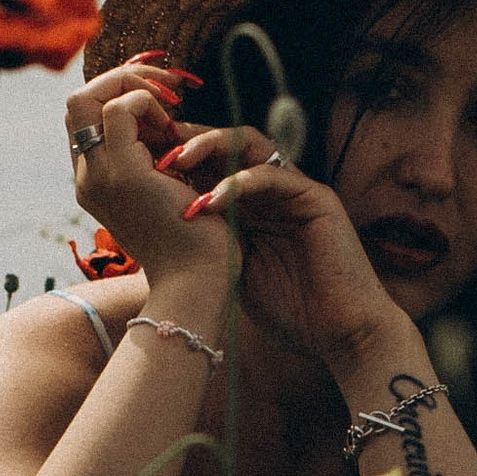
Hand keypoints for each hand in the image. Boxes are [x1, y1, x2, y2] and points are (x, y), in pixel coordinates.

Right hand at [60, 56, 237, 292]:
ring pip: (87, 98)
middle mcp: (87, 178)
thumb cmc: (194, 239)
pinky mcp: (123, 175)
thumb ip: (155, 156)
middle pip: (77, 101)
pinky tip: (172, 124)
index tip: (163, 99)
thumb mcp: (168, 187)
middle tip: (168, 89)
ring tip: (171, 105)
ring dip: (134, 85)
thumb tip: (164, 120)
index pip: (86, 117)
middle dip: (122, 78)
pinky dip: (147, 101)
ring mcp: (98, 177)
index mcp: (95, 181)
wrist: (198, 280)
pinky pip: (120, 110)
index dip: (119, 91)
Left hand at [156, 129, 410, 376]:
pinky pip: (275, 177)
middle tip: (153, 148)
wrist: (339, 334)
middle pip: (226, 144)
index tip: (137, 161)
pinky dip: (240, 184)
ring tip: (175, 160)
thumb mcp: (233, 269)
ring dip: (209, 147)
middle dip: (187, 141)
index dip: (175, 158)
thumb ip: (208, 240)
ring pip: (250, 146)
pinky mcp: (317, 200)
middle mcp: (272, 189)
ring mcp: (296, 191)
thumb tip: (158, 226)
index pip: (210, 163)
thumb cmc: (288, 309)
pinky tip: (210, 201)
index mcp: (251, 203)